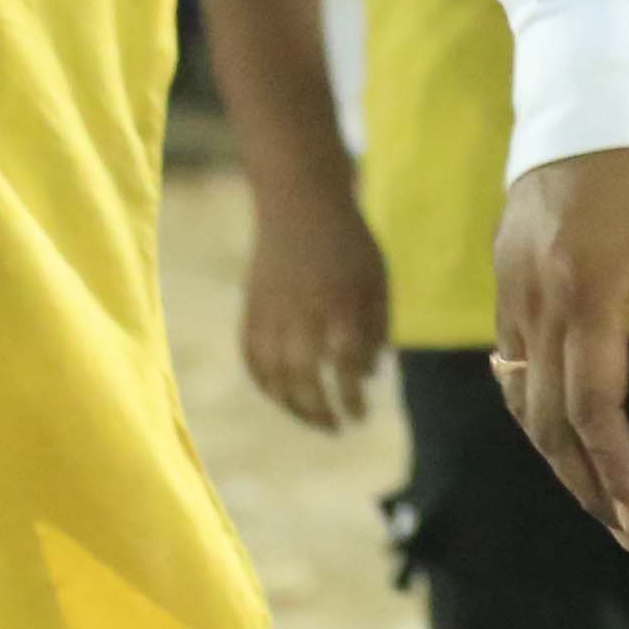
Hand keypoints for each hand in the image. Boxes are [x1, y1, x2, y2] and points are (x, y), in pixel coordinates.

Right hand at [239, 173, 391, 433]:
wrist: (300, 201)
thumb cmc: (348, 242)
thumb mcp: (377, 278)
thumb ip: (377, 327)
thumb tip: (367, 376)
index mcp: (339, 303)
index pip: (344, 365)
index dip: (350, 398)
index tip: (359, 416)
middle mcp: (302, 311)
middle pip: (302, 377)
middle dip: (318, 410)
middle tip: (335, 427)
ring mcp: (270, 311)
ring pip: (271, 374)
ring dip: (290, 405)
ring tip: (312, 418)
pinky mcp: (251, 308)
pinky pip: (251, 357)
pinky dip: (264, 383)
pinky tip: (282, 396)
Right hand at [492, 143, 628, 551]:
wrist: (588, 87)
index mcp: (587, 289)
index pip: (593, 408)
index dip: (614, 471)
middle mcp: (537, 298)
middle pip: (548, 419)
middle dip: (585, 482)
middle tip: (625, 530)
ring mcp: (511, 287)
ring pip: (520, 397)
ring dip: (555, 454)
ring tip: (596, 496)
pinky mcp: (503, 275)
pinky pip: (509, 361)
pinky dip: (531, 407)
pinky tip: (559, 432)